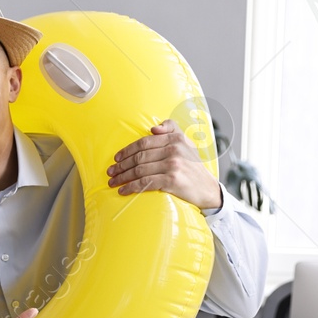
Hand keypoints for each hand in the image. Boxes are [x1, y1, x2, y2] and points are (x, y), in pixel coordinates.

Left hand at [107, 120, 222, 209]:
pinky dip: (131, 187)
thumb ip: (172, 129)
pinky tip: (123, 190)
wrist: (207, 188)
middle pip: (139, 157)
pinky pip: (145, 183)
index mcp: (176, 139)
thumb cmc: (192, 166)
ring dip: (122, 177)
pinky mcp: (172, 180)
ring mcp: (173, 165)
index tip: (116, 158)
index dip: (127, 150)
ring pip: (139, 170)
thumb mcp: (186, 143)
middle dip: (121, 165)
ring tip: (113, 182)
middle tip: (110, 172)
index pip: (144, 143)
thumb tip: (153, 128)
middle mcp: (175, 150)